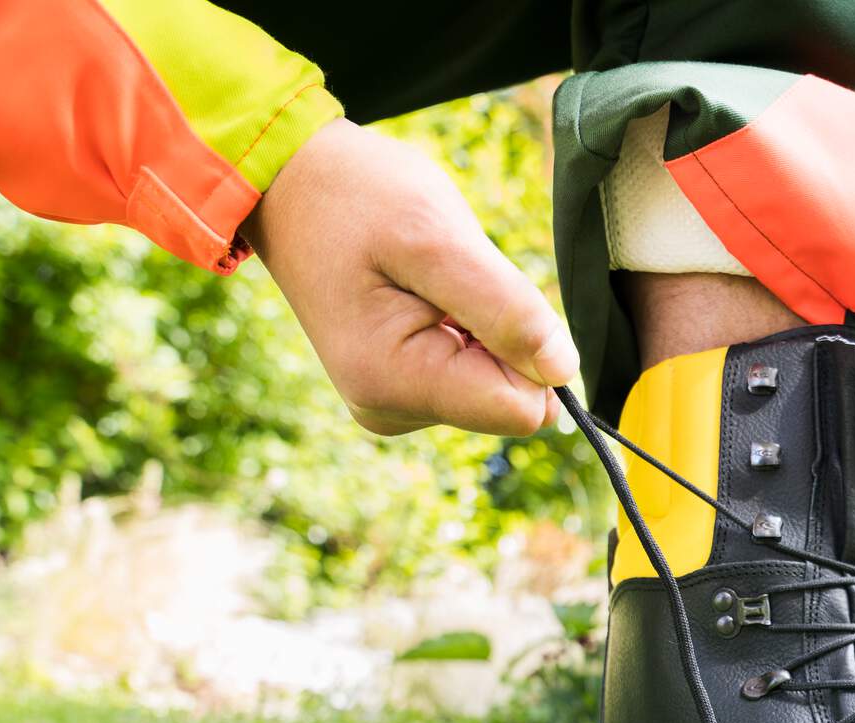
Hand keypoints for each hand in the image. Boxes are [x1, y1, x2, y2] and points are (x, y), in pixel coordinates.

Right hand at [240, 118, 577, 435]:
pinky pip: (471, 370)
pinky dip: (465, 327)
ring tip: (427, 278)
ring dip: (482, 326)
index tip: (486, 291)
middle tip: (449, 277)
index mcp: (395, 384)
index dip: (528, 348)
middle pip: (508, 399)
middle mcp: (391, 410)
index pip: (519, 408)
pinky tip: (421, 291)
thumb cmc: (356, 196)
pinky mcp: (399, 386)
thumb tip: (564, 371)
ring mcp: (393, 402)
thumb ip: (506, 308)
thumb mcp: (438, 237)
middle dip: (502, 334)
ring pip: (494, 384)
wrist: (290, 181)